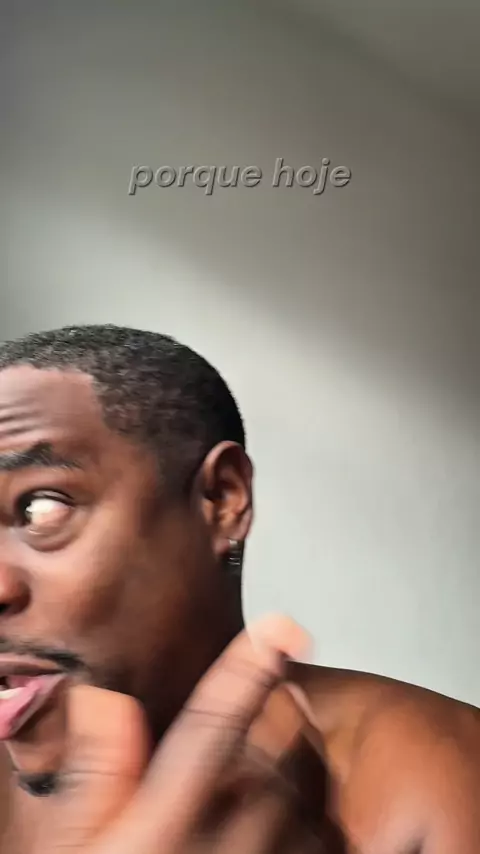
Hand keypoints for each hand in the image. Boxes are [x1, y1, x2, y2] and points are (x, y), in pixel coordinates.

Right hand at [30, 616, 326, 852]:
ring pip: (304, 792)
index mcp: (165, 822)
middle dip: (269, 719)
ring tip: (265, 775)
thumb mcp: (75, 848)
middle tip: (259, 716)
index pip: (214, 724)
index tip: (282, 627)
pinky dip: (311, 817)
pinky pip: (321, 839)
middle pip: (271, 750)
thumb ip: (97, 773)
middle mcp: (225, 843)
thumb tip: (102, 698)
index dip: (248, 668)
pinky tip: (283, 822)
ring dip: (294, 768)